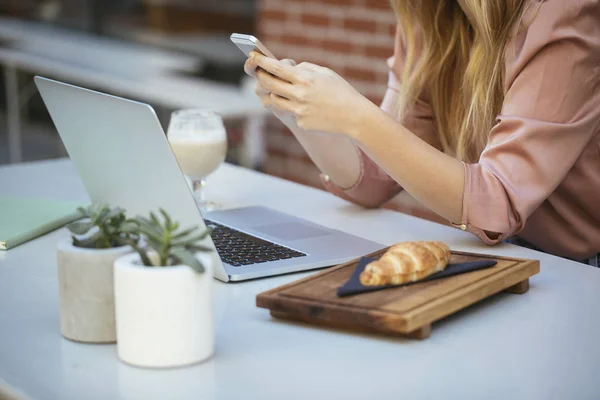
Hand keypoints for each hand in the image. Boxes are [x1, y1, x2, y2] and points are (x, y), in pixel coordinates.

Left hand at [253, 53, 376, 136]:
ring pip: (275, 101)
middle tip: (259, 74)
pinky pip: (290, 113)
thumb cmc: (341, 92)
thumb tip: (289, 68)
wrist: (354, 117)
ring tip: (283, 92)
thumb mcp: (325, 73)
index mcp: (305, 78)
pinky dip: (294, 109)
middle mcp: (299, 94)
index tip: (254, 57)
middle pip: (269, 84)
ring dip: (275, 95)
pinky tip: (308, 109)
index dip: (262, 62)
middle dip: (261, 78)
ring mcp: (299, 110)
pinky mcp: (301, 123)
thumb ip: (305, 68)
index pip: (276, 68)